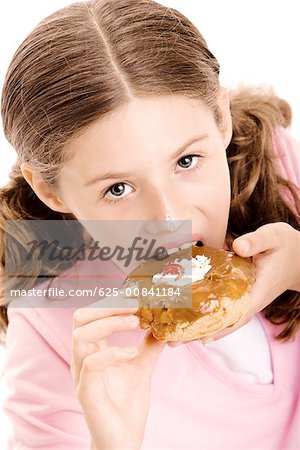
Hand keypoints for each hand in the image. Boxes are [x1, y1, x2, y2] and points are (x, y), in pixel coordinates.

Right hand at [71, 295, 165, 449]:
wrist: (123, 440)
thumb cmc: (127, 403)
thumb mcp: (142, 367)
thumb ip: (149, 345)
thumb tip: (164, 323)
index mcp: (94, 349)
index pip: (92, 315)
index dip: (113, 302)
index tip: (138, 300)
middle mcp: (83, 358)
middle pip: (80, 318)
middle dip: (108, 306)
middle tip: (135, 307)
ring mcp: (81, 375)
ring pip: (81, 335)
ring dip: (110, 323)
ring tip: (137, 323)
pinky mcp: (86, 392)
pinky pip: (91, 364)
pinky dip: (113, 353)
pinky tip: (132, 353)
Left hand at [168, 222, 299, 345]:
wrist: (299, 257)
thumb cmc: (286, 246)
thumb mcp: (274, 237)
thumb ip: (256, 241)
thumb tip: (237, 246)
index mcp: (258, 291)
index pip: (238, 314)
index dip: (220, 327)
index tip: (200, 338)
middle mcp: (250, 300)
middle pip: (224, 323)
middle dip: (199, 333)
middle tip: (171, 342)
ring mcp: (245, 300)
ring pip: (221, 319)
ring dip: (198, 328)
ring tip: (172, 337)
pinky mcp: (241, 295)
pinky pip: (222, 309)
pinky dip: (205, 316)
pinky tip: (187, 318)